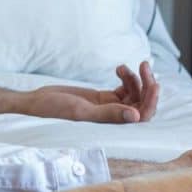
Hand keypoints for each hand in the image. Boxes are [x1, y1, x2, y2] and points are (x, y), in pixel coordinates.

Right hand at [23, 61, 159, 123]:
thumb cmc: (55, 111)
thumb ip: (108, 114)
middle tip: (144, 65)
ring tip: (122, 67)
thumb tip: (135, 116)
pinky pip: (124, 88)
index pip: (142, 116)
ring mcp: (110, 107)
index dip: (151, 100)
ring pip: (135, 93)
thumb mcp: (82, 112)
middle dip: (147, 84)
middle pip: (143, 103)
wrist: (38, 102)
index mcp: (112, 126)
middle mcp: (114, 118)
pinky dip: (125, 77)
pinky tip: (117, 69)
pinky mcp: (103, 98)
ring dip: (135, 78)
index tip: (153, 82)